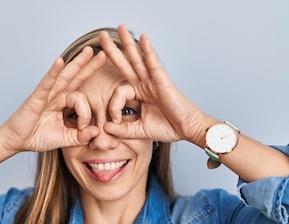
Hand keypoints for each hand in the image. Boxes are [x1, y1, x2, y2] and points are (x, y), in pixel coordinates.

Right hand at [0, 47, 106, 152]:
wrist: (16, 142)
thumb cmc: (37, 137)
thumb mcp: (64, 139)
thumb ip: (81, 136)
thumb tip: (97, 131)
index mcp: (63, 103)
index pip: (81, 100)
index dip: (86, 113)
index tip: (83, 128)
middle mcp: (56, 95)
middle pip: (76, 77)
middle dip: (89, 66)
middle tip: (104, 54)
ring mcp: (46, 94)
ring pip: (64, 76)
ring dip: (77, 63)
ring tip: (89, 50)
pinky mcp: (36, 97)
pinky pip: (46, 83)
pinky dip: (53, 72)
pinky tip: (59, 61)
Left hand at [99, 25, 213, 146]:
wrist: (188, 130)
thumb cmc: (169, 128)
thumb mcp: (140, 131)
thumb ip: (122, 130)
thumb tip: (104, 127)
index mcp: (139, 95)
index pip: (119, 92)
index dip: (113, 106)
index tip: (115, 120)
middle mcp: (145, 85)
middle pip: (126, 64)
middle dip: (113, 50)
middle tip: (101, 35)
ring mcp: (153, 81)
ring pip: (138, 59)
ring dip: (129, 43)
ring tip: (121, 28)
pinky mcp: (163, 81)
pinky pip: (154, 64)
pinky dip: (148, 51)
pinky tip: (143, 38)